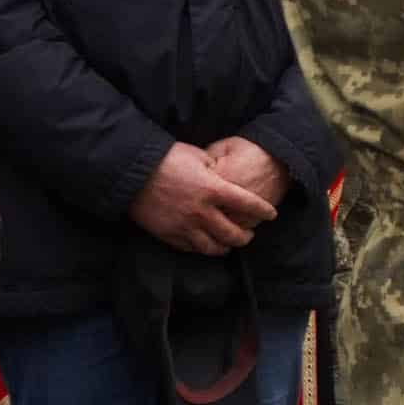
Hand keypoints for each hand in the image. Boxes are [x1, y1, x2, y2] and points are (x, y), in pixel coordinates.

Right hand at [128, 141, 277, 254]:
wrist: (132, 172)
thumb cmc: (166, 158)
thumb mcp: (199, 156)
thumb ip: (216, 169)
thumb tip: (225, 174)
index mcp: (214, 189)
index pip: (248, 205)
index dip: (263, 211)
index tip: (271, 214)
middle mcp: (202, 211)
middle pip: (233, 234)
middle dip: (246, 237)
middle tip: (250, 235)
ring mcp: (184, 226)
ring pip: (212, 247)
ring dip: (225, 248)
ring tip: (229, 245)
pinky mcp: (168, 234)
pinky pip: (190, 248)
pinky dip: (201, 248)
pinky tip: (206, 245)